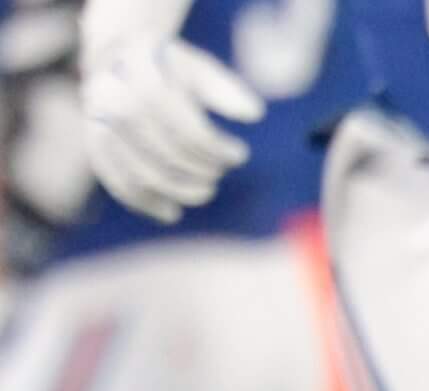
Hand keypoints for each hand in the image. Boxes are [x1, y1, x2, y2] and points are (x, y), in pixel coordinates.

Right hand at [80, 37, 264, 223]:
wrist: (119, 56)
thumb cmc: (169, 66)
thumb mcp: (199, 68)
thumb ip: (225, 89)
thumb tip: (254, 113)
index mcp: (140, 75)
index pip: (184, 125)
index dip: (215, 148)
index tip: (239, 154)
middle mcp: (112, 97)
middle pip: (164, 151)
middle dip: (201, 170)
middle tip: (221, 173)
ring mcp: (97, 121)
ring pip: (141, 171)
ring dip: (179, 190)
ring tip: (206, 192)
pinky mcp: (93, 142)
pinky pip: (115, 180)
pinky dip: (144, 203)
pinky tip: (171, 214)